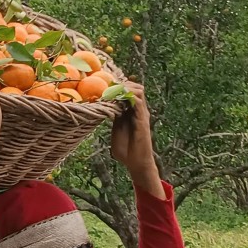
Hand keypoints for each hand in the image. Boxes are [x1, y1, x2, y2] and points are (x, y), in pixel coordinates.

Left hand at [111, 82, 164, 197]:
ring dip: (126, 87)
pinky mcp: (143, 119)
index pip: (127, 93)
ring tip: (113, 88)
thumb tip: (105, 108)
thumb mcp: (116, 131)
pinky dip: (129, 96)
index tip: (104, 83)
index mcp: (129, 113)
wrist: (136, 163)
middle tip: (108, 84)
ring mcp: (141, 114)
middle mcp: (137, 111)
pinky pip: (138, 102)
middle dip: (122, 83)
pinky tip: (118, 97)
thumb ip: (114, 120)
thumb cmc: (125, 151)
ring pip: (138, 91)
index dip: (118, 86)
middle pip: (134, 87)